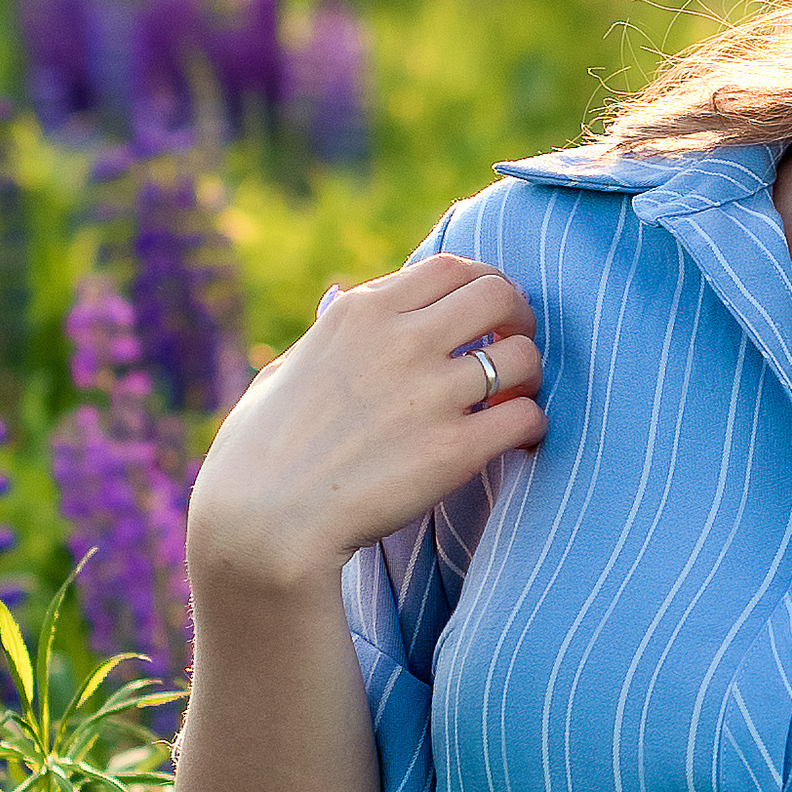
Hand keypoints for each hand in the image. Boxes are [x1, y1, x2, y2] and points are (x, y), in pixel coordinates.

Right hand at [186, 253, 544, 604]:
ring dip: (530, 376)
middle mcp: (401, 340)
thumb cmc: (259, 454)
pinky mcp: (454, 449)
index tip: (486, 315)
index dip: (483, 287)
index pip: (452, 268)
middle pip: (498, 295)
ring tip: (515, 399)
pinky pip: (526, 417)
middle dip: (518, 318)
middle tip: (513, 348)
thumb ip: (331, 337)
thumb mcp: (287, 369)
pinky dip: (532, 426)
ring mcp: (430, 393)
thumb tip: (348, 308)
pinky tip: (519, 440)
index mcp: (361, 312)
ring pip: (523, 356)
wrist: (263, 523)